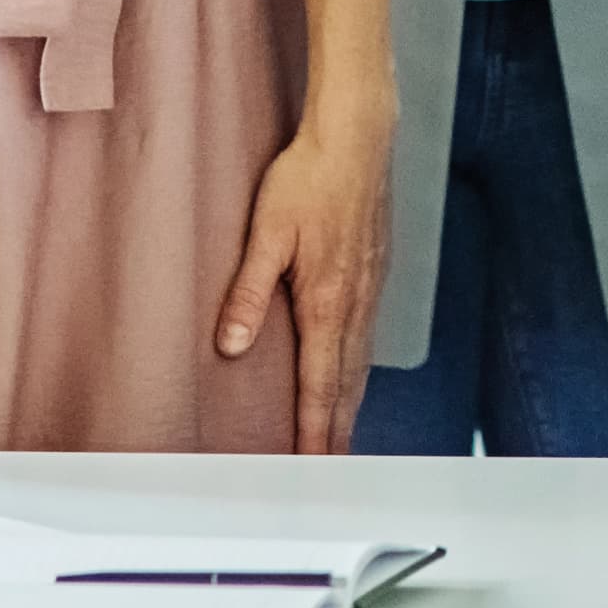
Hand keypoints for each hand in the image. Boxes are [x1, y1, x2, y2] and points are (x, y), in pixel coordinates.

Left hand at [218, 101, 393, 454]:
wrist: (359, 135)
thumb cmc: (310, 177)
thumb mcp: (267, 233)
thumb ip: (248, 292)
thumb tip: (232, 345)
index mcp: (328, 300)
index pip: (321, 383)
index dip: (316, 430)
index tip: (312, 467)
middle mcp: (356, 302)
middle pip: (348, 383)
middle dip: (338, 430)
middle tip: (329, 471)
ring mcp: (371, 286)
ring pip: (361, 361)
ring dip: (349, 403)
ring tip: (340, 435)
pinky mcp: (375, 270)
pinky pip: (367, 335)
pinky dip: (358, 368)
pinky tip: (351, 371)